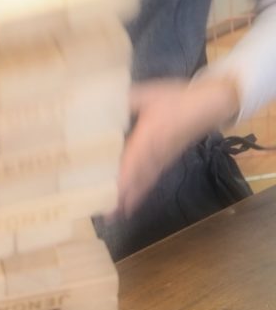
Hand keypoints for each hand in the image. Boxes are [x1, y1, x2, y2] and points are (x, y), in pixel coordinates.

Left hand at [117, 76, 240, 216]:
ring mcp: (161, 159)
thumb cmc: (178, 98)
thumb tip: (98, 102)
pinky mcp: (165, 162)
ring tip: (111, 215)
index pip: (134, 159)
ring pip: (143, 182)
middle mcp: (155, 152)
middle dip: (121, 194)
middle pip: (136, 177)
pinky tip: (129, 206)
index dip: (123, 176)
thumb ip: (125, 100)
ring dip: (129, 198)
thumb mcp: (148, 94)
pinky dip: (139, 193)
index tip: (110, 191)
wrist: (211, 105)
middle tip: (103, 212)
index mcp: (150, 134)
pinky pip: (150, 180)